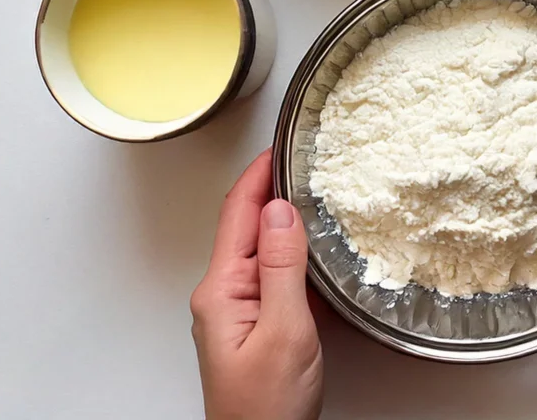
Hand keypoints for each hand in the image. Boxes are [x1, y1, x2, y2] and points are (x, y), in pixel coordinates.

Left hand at [191, 148, 322, 419]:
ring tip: (312, 189)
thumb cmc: (267, 409)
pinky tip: (314, 243)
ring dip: (284, 216)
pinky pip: (271, 271)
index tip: (280, 144)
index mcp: (222, 289)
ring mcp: (236, 309)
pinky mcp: (254, 323)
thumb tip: (281, 209)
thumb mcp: (285, 331)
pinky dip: (292, 248)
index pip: (238, 213)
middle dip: (272, 187)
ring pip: (261, 247)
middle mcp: (223, 294)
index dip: (259, 173)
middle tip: (304, 158)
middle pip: (247, 225)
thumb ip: (282, 267)